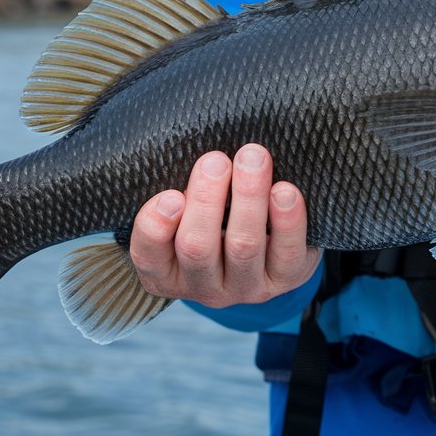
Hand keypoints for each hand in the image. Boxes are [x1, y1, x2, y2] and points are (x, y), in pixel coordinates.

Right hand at [128, 143, 320, 307]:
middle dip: (206, 200)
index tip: (171, 194)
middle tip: (216, 161)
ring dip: (248, 198)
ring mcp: (245, 288)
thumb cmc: (214, 215)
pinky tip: (285, 191)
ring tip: (253, 158)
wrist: (268, 247)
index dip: (155, 227)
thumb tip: (194, 148)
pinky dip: (287, 221)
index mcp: (166, 272)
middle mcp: (202, 286)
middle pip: (197, 248)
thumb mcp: (187, 207)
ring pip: (244, 247)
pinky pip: (287, 255)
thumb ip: (183, 188)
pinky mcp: (284, 280)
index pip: (148, 256)